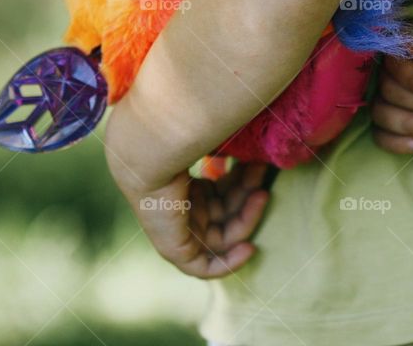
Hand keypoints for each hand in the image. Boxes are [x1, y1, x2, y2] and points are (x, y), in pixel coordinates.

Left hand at [115, 161, 269, 278]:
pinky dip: (228, 262)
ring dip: (247, 218)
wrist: (150, 154)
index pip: (223, 197)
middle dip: (249, 197)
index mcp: (187, 190)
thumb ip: (232, 158)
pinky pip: (204, 267)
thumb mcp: (211, 153)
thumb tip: (259, 152)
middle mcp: (183, 212)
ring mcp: (178, 232)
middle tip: (263, 177)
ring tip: (262, 194)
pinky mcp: (174, 250)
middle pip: (226, 214)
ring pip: (223, 236)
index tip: (260, 166)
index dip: (245, 187)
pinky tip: (249, 248)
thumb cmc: (178, 144)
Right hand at [372, 21, 412, 153]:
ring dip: (409, 123)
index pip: (394, 63)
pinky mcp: (401, 117)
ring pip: (381, 113)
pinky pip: (382, 134)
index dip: (412, 81)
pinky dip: (395, 142)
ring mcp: (395, 95)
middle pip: (387, 91)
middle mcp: (394, 69)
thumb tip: (407, 42)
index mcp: (405, 43)